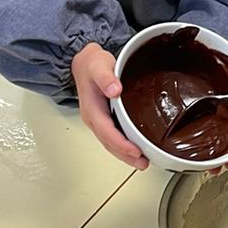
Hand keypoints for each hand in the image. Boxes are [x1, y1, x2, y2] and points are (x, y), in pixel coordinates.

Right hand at [71, 42, 149, 169]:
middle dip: (125, 155)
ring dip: (125, 155)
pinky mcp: (104, 120)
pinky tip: (135, 150)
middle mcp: (93, 119)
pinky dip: (124, 146)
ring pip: (111, 143)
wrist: (84, 63)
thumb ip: (106, 77)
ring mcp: (98, 121)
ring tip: (142, 163)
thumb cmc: (92, 65)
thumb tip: (114, 90)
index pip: (107, 131)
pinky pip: (113, 137)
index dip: (121, 144)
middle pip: (109, 143)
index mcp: (92, 110)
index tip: (135, 151)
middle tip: (143, 163)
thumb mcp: (98, 65)